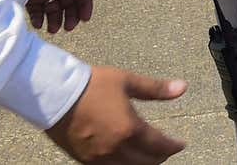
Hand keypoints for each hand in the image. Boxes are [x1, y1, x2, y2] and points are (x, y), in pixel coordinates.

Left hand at [27, 0, 93, 34]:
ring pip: (54, 10)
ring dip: (55, 20)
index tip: (85, 18)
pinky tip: (37, 24)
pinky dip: (39, 19)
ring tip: (51, 29)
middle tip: (68, 27)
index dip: (85, 4)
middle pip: (69, 3)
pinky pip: (38, 12)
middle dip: (70, 16)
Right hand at [44, 66, 186, 163]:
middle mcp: (115, 148)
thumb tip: (182, 87)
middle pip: (146, 162)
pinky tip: (124, 157)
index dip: (173, 146)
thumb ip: (156, 88)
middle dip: (159, 157)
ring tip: (147, 155)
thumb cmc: (91, 84)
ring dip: (142, 163)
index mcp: (129, 129)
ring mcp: (98, 157)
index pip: (159, 146)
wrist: (53, 93)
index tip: (180, 144)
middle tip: (165, 149)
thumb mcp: (127, 81)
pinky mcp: (84, 160)